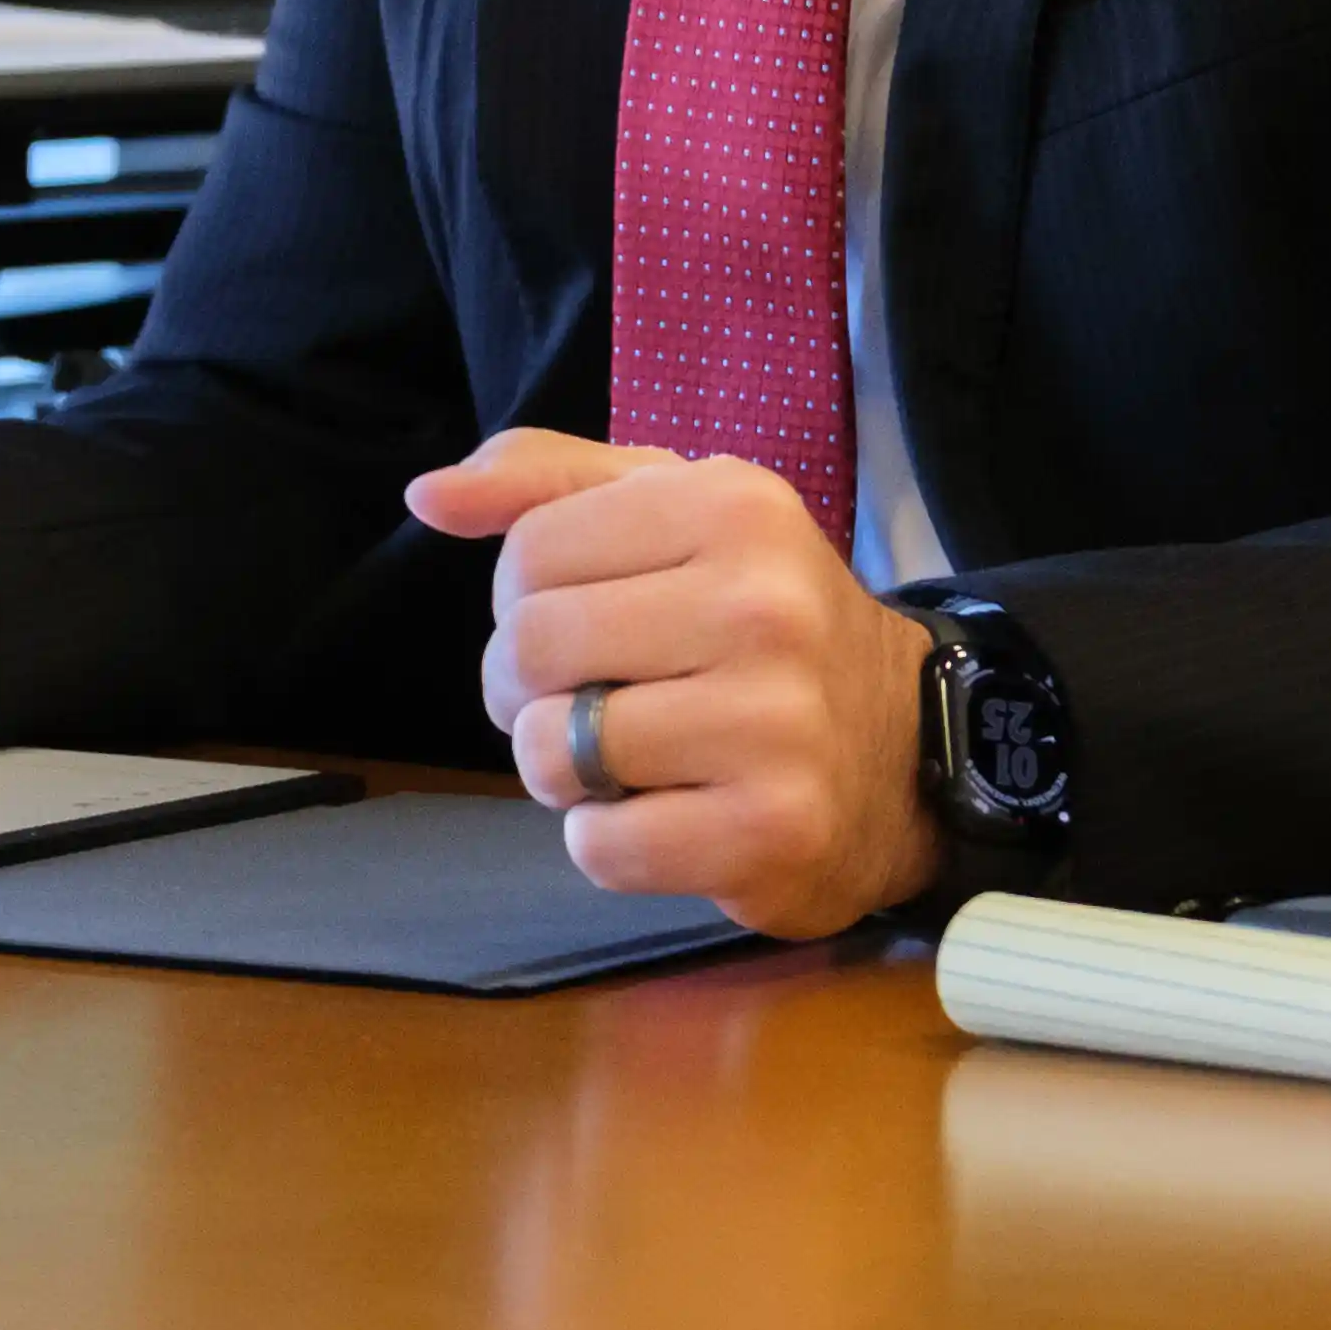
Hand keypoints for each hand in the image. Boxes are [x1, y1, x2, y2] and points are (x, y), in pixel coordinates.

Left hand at [410, 426, 938, 938]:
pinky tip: (670, 815)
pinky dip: (608, 843)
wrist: (903, 751)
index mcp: (731, 504)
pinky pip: (600, 848)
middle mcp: (762, 606)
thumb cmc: (759, 621)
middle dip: (529, 689)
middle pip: (529, 647)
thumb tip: (428, 496)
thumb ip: (544, 481)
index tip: (587, 624)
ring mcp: (775, 723)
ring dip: (566, 771)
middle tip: (591, 700)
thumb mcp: (671, 510)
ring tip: (632, 759)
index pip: (527, 553)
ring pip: (554, 751)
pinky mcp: (774, 830)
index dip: (526, 600)